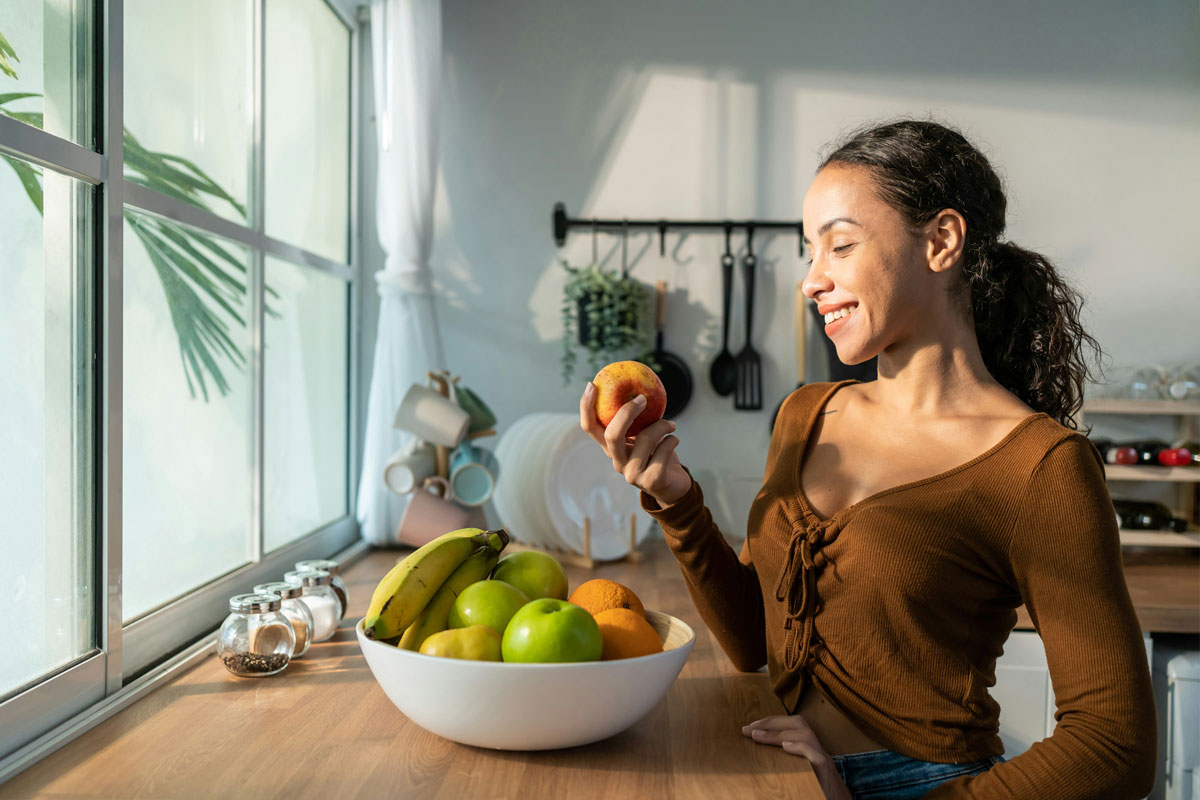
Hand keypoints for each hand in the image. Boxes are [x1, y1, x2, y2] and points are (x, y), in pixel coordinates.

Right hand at [579, 383, 691, 506]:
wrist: (674, 486)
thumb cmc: (658, 454)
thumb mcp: (644, 435)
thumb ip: (638, 420)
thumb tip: (637, 388)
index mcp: (611, 448)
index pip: (589, 428)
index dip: (586, 407)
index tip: (592, 385)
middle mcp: (617, 462)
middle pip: (612, 435)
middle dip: (626, 413)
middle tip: (643, 399)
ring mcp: (632, 474)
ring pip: (645, 440)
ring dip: (662, 426)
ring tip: (671, 425)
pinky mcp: (651, 481)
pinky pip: (662, 452)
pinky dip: (671, 441)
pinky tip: (674, 440)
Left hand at [743, 715, 851, 799]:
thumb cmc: (817, 793)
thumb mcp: (797, 775)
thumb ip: (784, 764)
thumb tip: (759, 760)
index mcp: (810, 751)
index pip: (792, 725)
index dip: (771, 723)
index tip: (750, 727)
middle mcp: (817, 751)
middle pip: (799, 723)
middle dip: (772, 722)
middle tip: (748, 729)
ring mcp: (823, 761)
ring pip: (806, 735)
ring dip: (778, 732)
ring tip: (757, 736)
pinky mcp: (826, 772)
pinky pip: (815, 755)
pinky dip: (800, 747)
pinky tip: (786, 746)